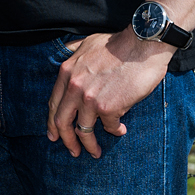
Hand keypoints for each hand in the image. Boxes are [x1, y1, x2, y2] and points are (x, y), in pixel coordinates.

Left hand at [46, 31, 171, 157]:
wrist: (141, 44)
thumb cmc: (118, 43)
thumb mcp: (86, 43)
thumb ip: (72, 51)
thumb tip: (66, 53)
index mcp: (67, 73)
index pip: (54, 105)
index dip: (53, 123)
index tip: (55, 135)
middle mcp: (74, 87)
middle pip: (63, 122)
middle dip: (67, 141)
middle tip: (74, 152)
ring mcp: (90, 99)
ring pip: (84, 131)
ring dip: (90, 145)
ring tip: (96, 152)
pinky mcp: (109, 107)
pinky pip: (109, 127)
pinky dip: (115, 131)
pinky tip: (120, 130)